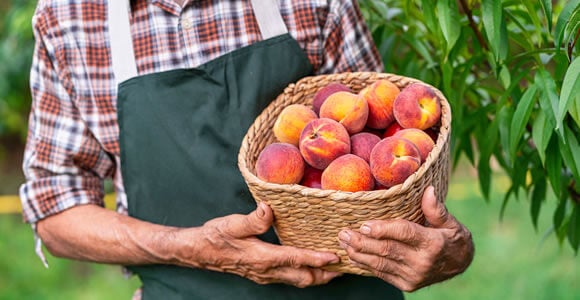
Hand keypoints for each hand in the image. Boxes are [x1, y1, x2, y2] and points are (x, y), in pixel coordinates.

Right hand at [182, 202, 341, 286]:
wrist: (199, 251)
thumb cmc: (215, 236)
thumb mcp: (232, 224)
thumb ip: (252, 219)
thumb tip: (269, 208)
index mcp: (263, 257)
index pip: (295, 259)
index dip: (316, 258)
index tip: (335, 256)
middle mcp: (267, 270)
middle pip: (303, 278)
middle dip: (325, 274)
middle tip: (345, 266)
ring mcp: (266, 274)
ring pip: (298, 280)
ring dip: (318, 276)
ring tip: (334, 268)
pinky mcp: (263, 273)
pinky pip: (290, 277)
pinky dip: (306, 273)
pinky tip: (310, 265)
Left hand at [337, 186, 473, 291]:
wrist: (460, 265)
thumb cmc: (452, 238)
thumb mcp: (451, 222)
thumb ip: (436, 209)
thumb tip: (429, 190)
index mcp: (433, 243)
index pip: (404, 234)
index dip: (383, 229)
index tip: (364, 224)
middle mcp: (422, 262)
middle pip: (386, 250)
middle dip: (362, 241)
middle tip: (344, 232)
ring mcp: (413, 276)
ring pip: (380, 264)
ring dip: (359, 253)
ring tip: (343, 242)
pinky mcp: (407, 284)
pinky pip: (382, 273)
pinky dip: (365, 264)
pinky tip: (353, 255)